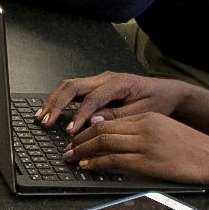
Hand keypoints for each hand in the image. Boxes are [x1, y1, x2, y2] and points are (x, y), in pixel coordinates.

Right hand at [38, 72, 190, 133]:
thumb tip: (94, 121)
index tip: (71, 131)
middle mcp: (105, 78)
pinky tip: (50, 112)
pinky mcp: (95, 86)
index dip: (79, 115)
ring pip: (68, 86)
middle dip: (56, 104)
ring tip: (41, 117)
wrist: (167, 91)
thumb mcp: (143, 112)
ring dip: (53, 101)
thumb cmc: (158, 102)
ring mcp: (98, 80)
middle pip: (72, 86)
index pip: (92, 98)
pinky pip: (73, 90)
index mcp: (118, 83)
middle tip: (44, 121)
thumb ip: (118, 116)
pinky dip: (59, 100)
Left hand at [61, 112, 208, 187]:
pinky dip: (97, 163)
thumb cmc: (194, 148)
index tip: (78, 137)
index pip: (110, 120)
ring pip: (104, 143)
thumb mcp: (166, 131)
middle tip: (68, 148)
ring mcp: (145, 144)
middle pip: (102, 129)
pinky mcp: (148, 161)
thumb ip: (143, 131)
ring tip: (72, 157)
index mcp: (148, 118)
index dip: (90, 129)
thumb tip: (118, 140)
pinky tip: (88, 166)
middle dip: (81, 139)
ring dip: (83, 151)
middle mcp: (144, 127)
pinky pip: (114, 160)